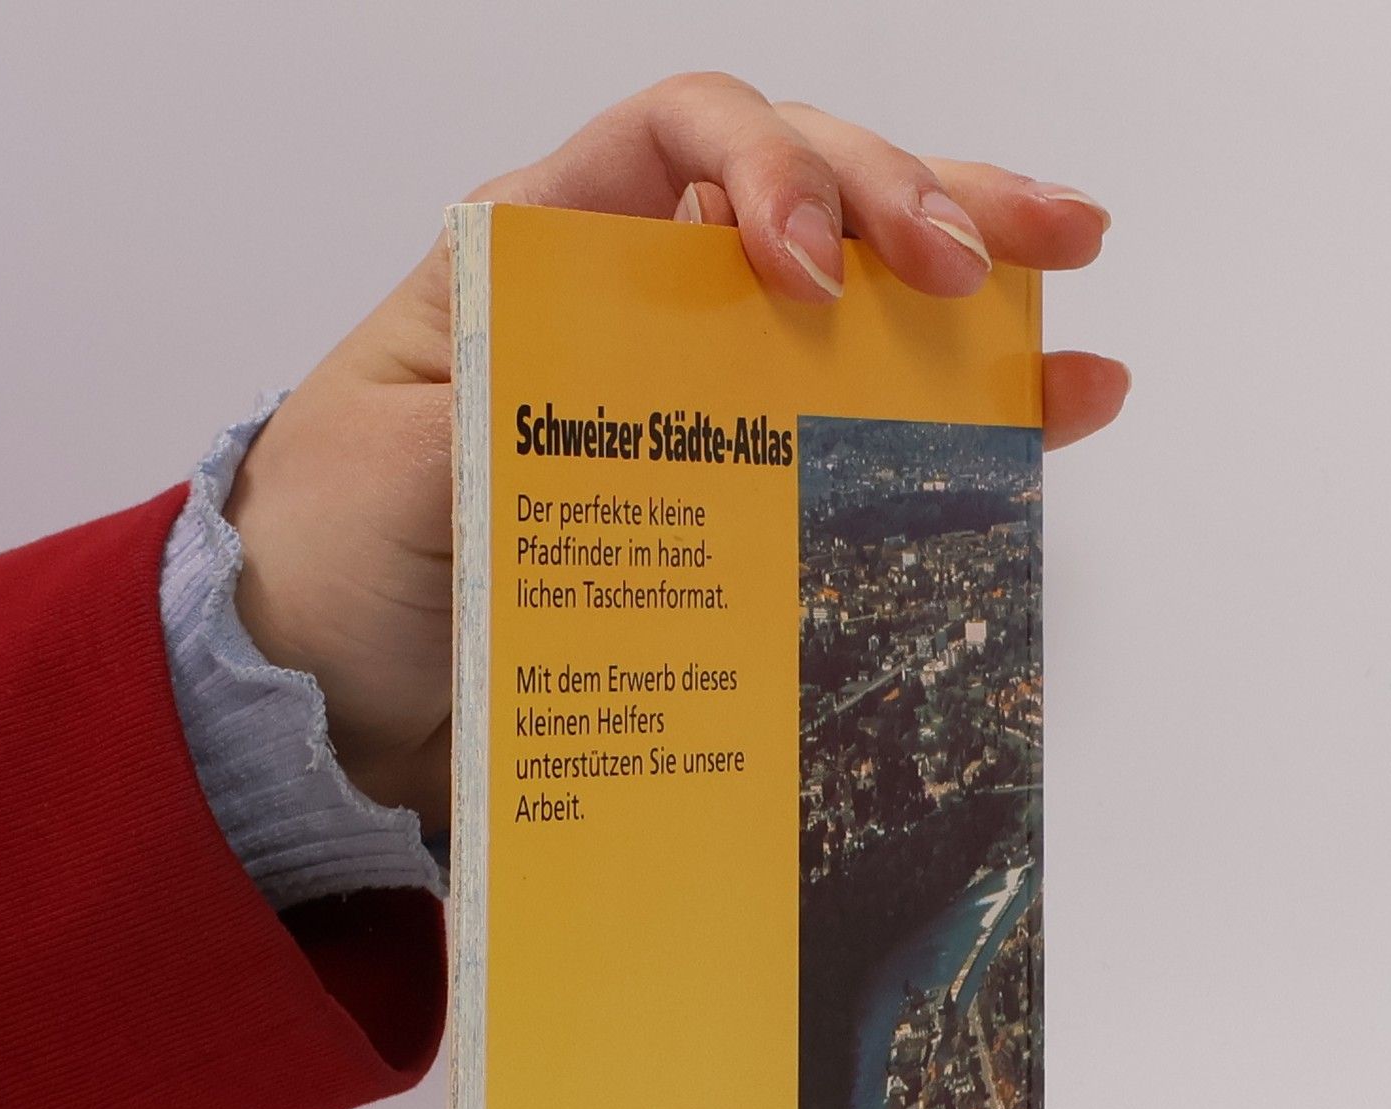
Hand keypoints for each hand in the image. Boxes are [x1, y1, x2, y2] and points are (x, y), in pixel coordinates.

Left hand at [224, 73, 1128, 824]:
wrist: (320, 689)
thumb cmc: (328, 554)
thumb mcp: (394, 464)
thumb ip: (515, 416)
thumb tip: (643, 417)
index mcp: (542, 248)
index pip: (685, 137)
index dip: (769, 168)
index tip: (806, 270)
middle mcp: (639, 300)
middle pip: (802, 194)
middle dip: (908, 198)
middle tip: (991, 254)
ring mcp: (701, 392)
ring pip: (854, 298)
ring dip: (971, 275)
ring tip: (1069, 272)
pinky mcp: (737, 487)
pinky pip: (860, 426)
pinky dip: (959, 409)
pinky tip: (1054, 399)